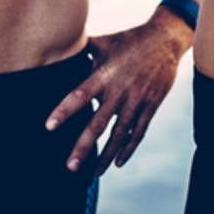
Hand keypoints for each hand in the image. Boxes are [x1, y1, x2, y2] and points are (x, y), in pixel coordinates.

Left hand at [45, 10, 190, 175]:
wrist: (165, 40)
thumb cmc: (128, 40)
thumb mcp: (103, 42)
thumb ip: (81, 50)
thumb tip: (57, 48)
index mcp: (104, 75)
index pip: (80, 95)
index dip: (64, 111)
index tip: (49, 127)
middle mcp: (119, 91)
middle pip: (98, 124)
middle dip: (84, 147)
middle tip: (70, 166)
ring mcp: (137, 100)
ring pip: (119, 134)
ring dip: (106, 156)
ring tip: (93, 173)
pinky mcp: (151, 106)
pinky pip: (138, 132)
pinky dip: (128, 149)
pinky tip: (118, 163)